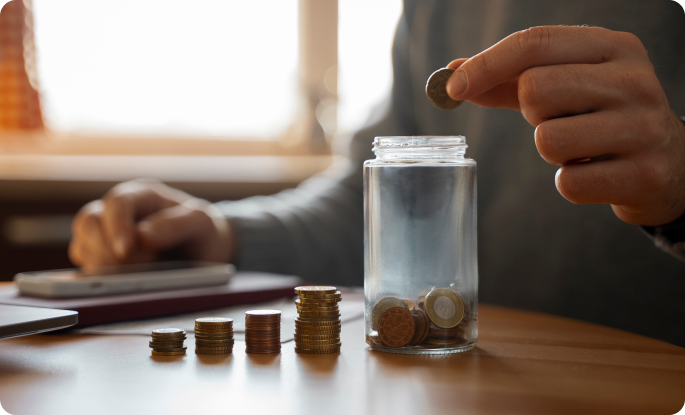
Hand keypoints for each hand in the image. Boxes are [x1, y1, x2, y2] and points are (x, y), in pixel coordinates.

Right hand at [69, 179, 232, 268]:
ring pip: (82, 245)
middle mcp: (118, 213)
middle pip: (88, 222)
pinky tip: (121, 282)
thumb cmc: (202, 232)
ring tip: (133, 274)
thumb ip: (178, 224)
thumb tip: (144, 234)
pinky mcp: (103, 260)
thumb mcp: (202, 223)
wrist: (204, 254)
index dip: (117, 227)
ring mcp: (107, 236)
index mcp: (141, 195)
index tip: (127, 251)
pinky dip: (99, 277)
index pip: (117, 203)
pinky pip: (86, 267)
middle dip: (106, 248)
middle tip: (134, 265)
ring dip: (101, 264)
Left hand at [446, 26, 684, 225]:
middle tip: (559, 120)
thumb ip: (510, 79)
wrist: (671, 165)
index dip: (486, 64)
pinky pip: (568, 182)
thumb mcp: (568, 86)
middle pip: (535, 90)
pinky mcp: (642, 174)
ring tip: (583, 148)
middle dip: (532, 114)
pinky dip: (570, 182)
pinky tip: (597, 173)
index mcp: (614, 47)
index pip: (536, 42)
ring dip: (552, 151)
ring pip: (547, 140)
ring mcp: (644, 128)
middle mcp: (635, 80)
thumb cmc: (603, 119)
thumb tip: (453, 73)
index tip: (452, 87)